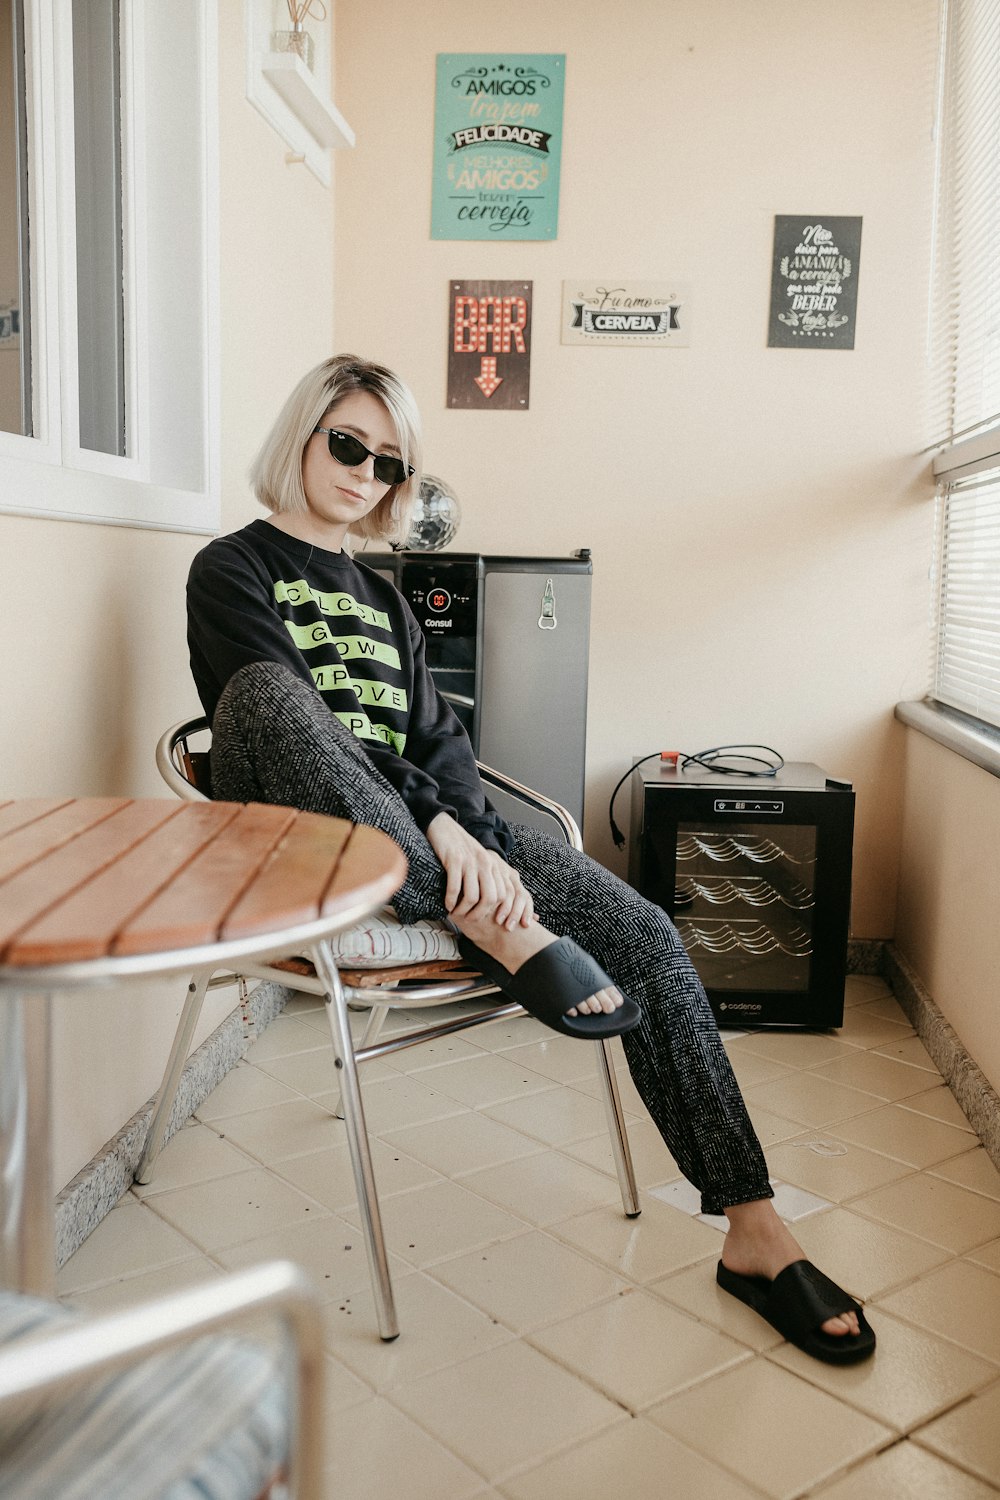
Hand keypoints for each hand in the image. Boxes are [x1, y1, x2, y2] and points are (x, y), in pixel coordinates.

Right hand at [426, 813, 533, 928]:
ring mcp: (470, 862)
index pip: (504, 895)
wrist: (444, 827)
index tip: (489, 921)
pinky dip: (451, 900)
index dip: (499, 911)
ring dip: (463, 910)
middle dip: (480, 914)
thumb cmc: (461, 849)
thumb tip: (495, 903)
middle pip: (490, 899)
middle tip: (469, 919)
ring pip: (472, 896)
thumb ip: (488, 878)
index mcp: (494, 865)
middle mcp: (485, 863)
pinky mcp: (454, 860)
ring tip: (456, 913)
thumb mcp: (480, 861)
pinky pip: (455, 888)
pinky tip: (447, 904)